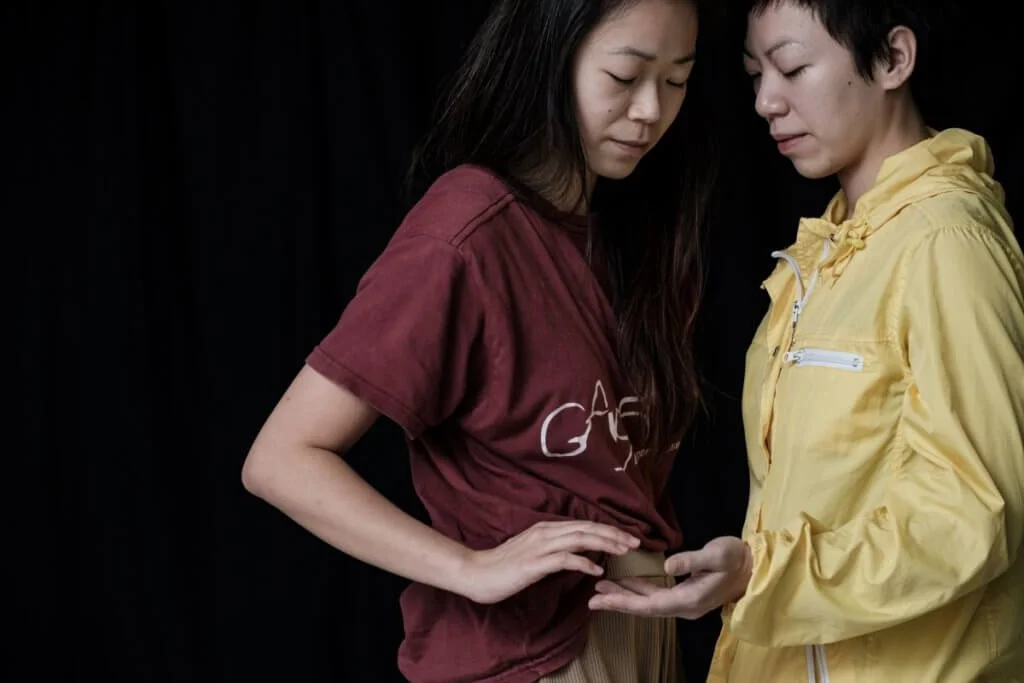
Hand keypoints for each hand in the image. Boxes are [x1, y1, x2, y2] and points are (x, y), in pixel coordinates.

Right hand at [458, 521, 640, 604]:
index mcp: (546, 528)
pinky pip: (565, 560)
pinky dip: (584, 563)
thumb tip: (576, 552)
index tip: (628, 537)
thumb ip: (552, 548)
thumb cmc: (502, 565)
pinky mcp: (534, 564)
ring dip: (605, 544)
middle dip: (614, 534)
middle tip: (636, 542)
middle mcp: (545, 532)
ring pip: (580, 539)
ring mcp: (539, 547)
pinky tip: (597, 571)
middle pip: (587, 528)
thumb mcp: (532, 552)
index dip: (608, 529)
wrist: (475, 572)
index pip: (583, 525)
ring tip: (624, 551)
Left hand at [587, 536, 752, 618]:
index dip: (623, 603)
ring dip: (626, 597)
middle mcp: (684, 607)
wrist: (755, 567)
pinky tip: (627, 585)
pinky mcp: (685, 595)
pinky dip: (639, 592)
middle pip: (645, 609)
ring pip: (649, 604)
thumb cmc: (736, 557)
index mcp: (689, 600)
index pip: (649, 605)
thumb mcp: (717, 554)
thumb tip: (667, 565)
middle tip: (591, 597)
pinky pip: (656, 598)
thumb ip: (691, 560)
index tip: (600, 599)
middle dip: (618, 603)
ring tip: (602, 589)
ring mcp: (685, 603)